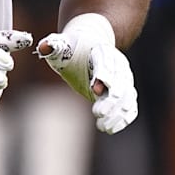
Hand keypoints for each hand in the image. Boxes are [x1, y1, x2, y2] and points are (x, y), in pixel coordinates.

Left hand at [36, 13, 136, 133]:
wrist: (90, 45)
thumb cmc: (73, 48)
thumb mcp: (61, 45)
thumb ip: (53, 46)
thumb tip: (43, 47)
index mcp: (103, 51)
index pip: (107, 62)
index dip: (103, 75)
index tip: (94, 90)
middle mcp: (118, 65)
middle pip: (121, 83)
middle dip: (111, 100)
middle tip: (97, 113)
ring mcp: (124, 79)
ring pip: (128, 97)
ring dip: (118, 113)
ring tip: (103, 126)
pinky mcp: (126, 91)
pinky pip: (131, 106)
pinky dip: (124, 118)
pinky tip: (111, 128)